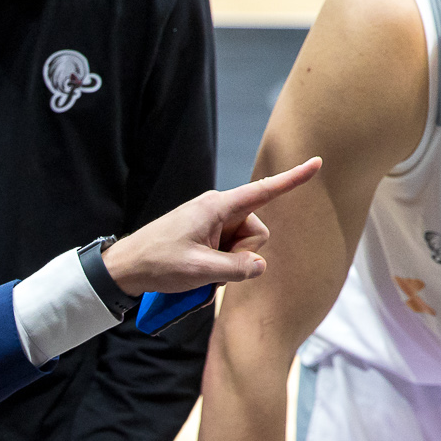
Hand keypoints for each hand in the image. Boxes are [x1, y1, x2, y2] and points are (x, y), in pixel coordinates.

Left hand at [103, 157, 322, 297]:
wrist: (124, 269)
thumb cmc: (157, 263)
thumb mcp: (200, 271)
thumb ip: (237, 269)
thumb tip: (259, 266)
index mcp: (217, 207)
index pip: (263, 191)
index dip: (292, 180)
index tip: (317, 163)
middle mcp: (217, 210)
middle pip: (254, 233)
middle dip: (241, 256)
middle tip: (210, 269)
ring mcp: (210, 224)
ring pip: (241, 247)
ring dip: (227, 267)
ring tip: (198, 274)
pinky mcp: (203, 236)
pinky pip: (226, 254)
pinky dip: (217, 269)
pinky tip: (197, 278)